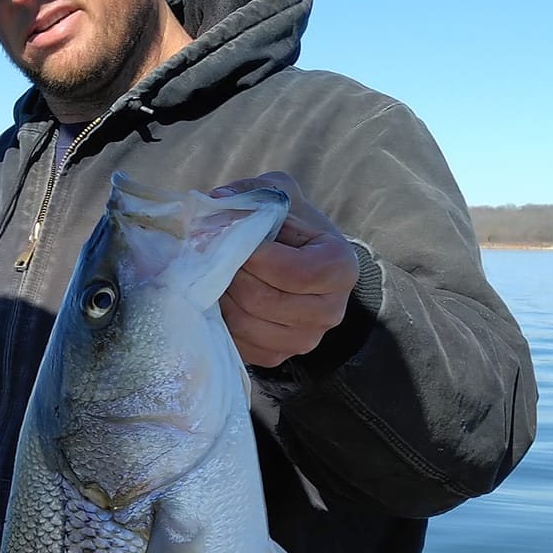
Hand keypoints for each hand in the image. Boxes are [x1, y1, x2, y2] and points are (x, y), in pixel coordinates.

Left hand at [213, 172, 359, 369]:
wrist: (297, 261)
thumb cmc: (289, 227)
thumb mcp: (278, 197)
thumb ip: (251, 196)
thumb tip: (216, 204)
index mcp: (340, 268)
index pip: (292, 272)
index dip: (254, 257)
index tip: (230, 238)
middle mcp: (331, 311)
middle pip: (264, 301)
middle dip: (230, 275)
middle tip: (212, 256)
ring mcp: (305, 340)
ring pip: (246, 324)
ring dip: (220, 297)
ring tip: (213, 274)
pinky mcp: (278, 357)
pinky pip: (239, 344)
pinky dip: (220, 320)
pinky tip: (218, 296)